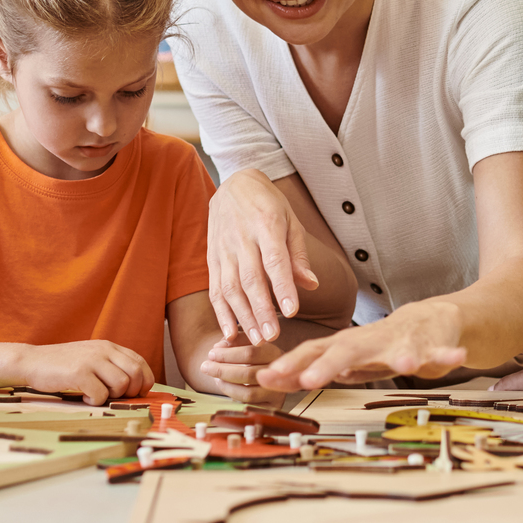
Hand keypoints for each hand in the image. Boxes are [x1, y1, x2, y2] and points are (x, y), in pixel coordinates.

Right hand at [19, 340, 154, 405]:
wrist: (32, 361)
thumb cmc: (62, 364)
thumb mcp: (91, 357)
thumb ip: (110, 365)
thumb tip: (135, 387)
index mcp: (108, 346)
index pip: (140, 362)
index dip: (145, 381)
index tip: (137, 393)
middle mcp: (103, 350)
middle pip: (136, 373)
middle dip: (132, 392)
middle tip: (116, 397)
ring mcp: (91, 360)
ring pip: (122, 384)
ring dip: (112, 396)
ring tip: (96, 395)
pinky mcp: (79, 373)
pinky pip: (100, 394)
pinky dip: (95, 401)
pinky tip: (83, 397)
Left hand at [198, 339, 286, 404]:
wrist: (272, 374)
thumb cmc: (254, 356)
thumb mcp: (247, 343)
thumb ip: (234, 341)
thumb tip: (218, 347)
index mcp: (275, 353)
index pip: (251, 353)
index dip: (228, 354)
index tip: (211, 353)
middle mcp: (280, 374)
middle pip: (248, 374)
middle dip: (222, 370)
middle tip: (205, 366)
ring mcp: (277, 392)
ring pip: (248, 393)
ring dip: (225, 385)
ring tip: (214, 377)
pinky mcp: (272, 406)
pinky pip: (248, 405)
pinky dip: (232, 395)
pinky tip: (223, 385)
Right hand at [207, 170, 318, 344]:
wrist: (234, 183)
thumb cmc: (269, 205)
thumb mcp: (291, 221)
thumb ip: (298, 255)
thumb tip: (311, 285)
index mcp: (266, 224)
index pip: (274, 260)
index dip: (282, 287)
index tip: (291, 311)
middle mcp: (242, 237)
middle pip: (250, 278)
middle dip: (261, 310)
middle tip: (272, 337)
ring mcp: (223, 248)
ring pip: (230, 287)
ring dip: (242, 316)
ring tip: (256, 339)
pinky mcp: (211, 257)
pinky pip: (215, 288)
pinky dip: (221, 312)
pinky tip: (229, 332)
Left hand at [253, 301, 467, 392]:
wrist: (434, 319)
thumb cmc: (386, 343)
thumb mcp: (351, 359)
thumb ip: (320, 368)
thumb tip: (281, 379)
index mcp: (349, 345)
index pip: (313, 352)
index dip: (290, 365)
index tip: (265, 378)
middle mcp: (372, 340)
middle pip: (346, 350)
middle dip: (328, 364)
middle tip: (309, 379)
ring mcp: (403, 340)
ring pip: (396, 349)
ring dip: (397, 358)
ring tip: (398, 367)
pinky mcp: (434, 342)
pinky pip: (442, 350)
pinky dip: (448, 353)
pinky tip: (455, 357)